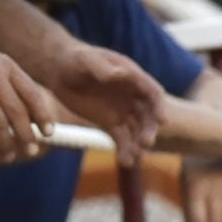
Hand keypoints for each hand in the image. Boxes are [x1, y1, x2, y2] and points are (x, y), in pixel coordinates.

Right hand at [0, 41, 57, 160]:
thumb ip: (11, 86)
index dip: (42, 116)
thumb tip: (34, 117)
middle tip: (30, 151)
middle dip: (26, 136)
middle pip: (17, 113)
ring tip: (6, 155)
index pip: (32, 95)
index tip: (47, 133)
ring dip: (3, 144)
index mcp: (6, 66)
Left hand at [49, 43, 164, 165]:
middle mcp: (133, 97)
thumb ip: (102, 67)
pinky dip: (125, 150)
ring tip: (135, 157)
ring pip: (137, 130)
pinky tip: (125, 161)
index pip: (153, 93)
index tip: (162, 120)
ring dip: (138, 143)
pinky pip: (122, 139)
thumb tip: (120, 74)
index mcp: (133, 78)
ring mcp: (124, 111)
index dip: (160, 106)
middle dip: (149, 130)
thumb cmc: (74, 60)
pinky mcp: (112, 124)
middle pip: (149, 116)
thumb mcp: (86, 60)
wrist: (58, 72)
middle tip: (146, 143)